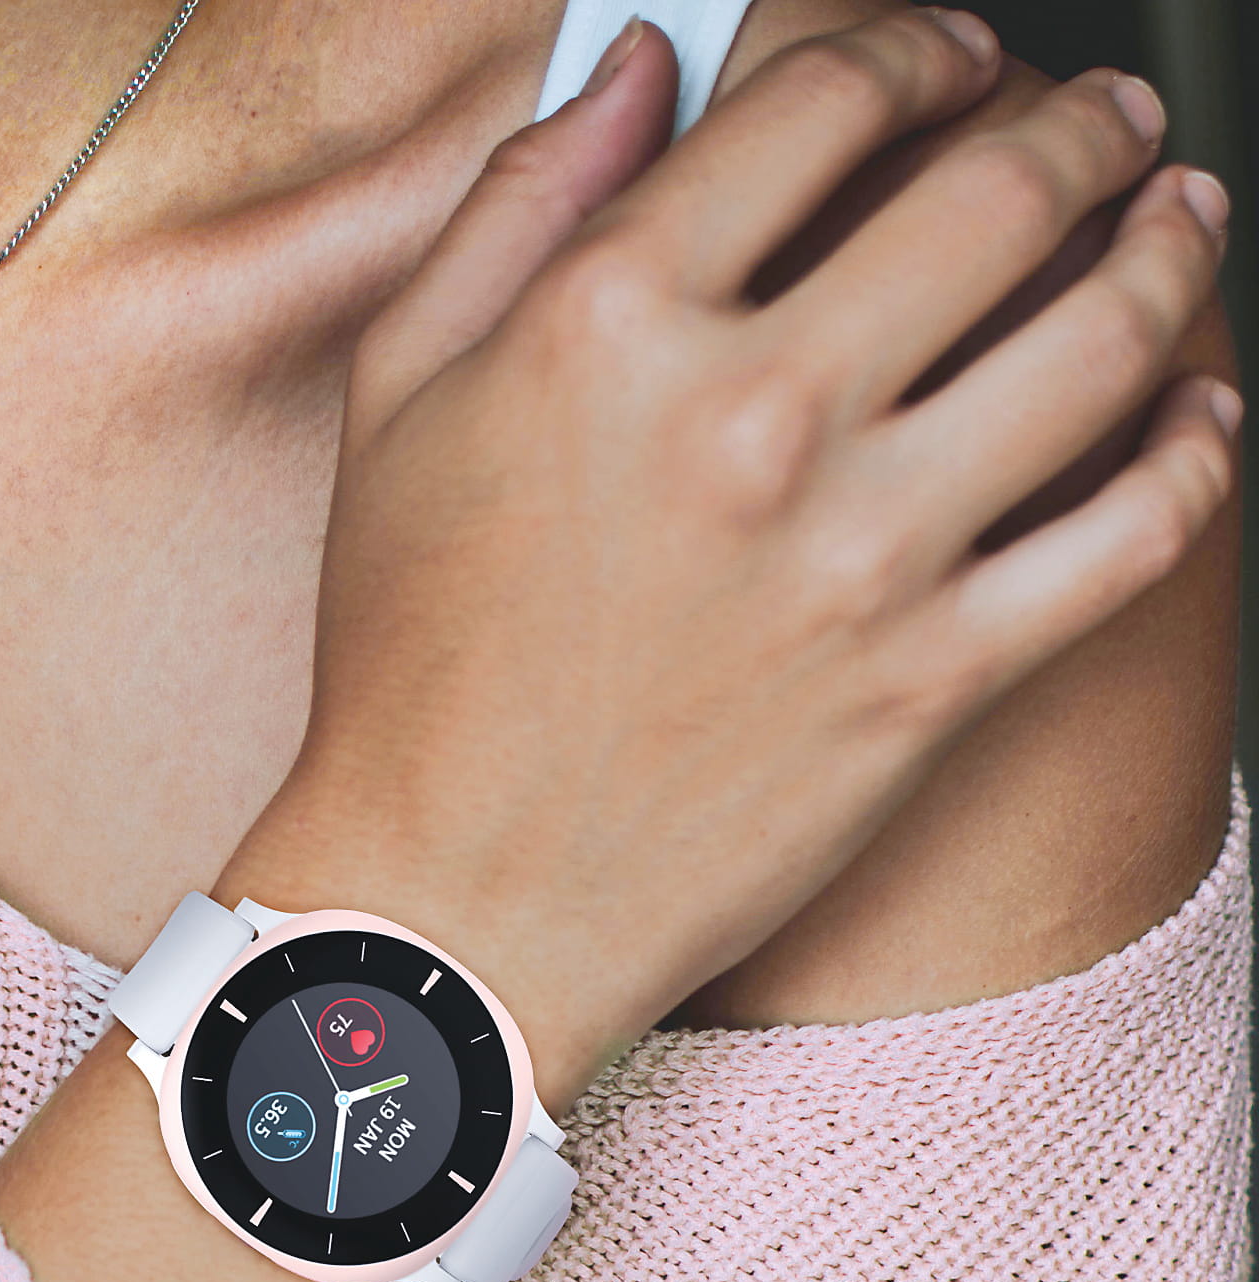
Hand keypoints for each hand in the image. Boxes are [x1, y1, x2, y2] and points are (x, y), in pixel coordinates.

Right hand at [220, 9, 1236, 1110]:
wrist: (452, 900)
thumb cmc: (411, 666)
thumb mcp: (398, 406)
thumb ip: (511, 210)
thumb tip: (631, 65)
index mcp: (609, 325)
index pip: (821, 101)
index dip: (910, 44)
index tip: (942, 57)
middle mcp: (749, 419)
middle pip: (994, 191)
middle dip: (1073, 120)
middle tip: (1097, 115)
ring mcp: (855, 557)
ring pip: (1100, 339)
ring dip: (1169, 243)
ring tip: (1177, 213)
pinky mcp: (928, 684)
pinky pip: (1131, 535)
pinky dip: (1195, 453)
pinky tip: (1199, 413)